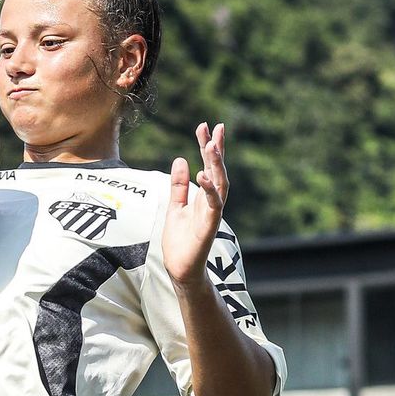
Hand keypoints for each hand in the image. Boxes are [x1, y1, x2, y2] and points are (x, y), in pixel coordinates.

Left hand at [162, 122, 227, 287]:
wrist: (181, 269)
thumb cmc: (180, 241)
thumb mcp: (174, 207)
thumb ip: (178, 185)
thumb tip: (180, 159)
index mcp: (203, 196)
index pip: (207, 165)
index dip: (206, 146)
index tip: (204, 126)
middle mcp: (211, 202)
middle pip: (217, 170)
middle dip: (217, 149)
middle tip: (215, 127)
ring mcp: (212, 213)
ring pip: (219, 184)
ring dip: (216, 165)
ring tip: (211, 145)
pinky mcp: (209, 226)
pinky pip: (212, 205)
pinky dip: (209, 190)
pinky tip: (202, 175)